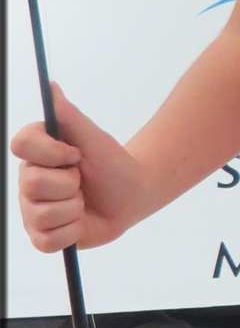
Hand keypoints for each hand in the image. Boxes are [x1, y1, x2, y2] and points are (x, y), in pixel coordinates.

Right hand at [12, 84, 145, 252]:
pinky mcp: (43, 237)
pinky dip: (72, 231)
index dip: (50, 151)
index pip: (21, 145)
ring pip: (42, 214)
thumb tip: (51, 86)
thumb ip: (68, 114)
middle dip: (70, 183)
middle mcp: (28, 181)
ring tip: (83, 202)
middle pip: (34, 184)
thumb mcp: (93, 137)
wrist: (131, 196)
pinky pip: (47, 241)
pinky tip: (80, 221)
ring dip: (74, 209)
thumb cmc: (112, 164)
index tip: (75, 154)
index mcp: (36, 153)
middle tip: (82, 181)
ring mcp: (32, 211)